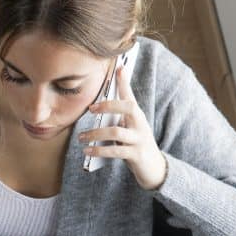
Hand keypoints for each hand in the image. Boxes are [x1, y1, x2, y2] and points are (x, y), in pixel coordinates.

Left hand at [79, 64, 168, 190]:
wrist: (154, 167)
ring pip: (116, 132)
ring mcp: (139, 139)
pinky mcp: (136, 155)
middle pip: (128, 108)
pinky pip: (115, 151)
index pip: (130, 96)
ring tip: (81, 137)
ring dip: (95, 134)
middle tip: (90, 108)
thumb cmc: (136, 144)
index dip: (124, 82)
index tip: (119, 68)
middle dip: (108, 105)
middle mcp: (141, 124)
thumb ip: (117, 118)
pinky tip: (87, 151)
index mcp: (137, 116)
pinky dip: (99, 151)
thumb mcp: (129, 128)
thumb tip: (97, 107)